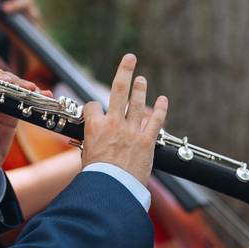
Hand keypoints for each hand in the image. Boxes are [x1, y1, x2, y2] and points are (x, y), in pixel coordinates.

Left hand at [0, 69, 46, 187]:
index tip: (7, 82)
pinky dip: (36, 100)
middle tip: (28, 88)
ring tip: (41, 93)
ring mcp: (0, 105)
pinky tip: (46, 98)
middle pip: (2, 82)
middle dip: (16, 82)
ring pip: (15, 90)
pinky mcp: (12, 113)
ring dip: (28, 90)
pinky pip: (25, 103)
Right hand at [81, 54, 167, 185]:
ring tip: (142, 79)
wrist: (112, 189)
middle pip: (118, 90)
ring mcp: (131, 131)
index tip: (94, 110)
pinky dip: (160, 109)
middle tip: (130, 58)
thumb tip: (91, 146)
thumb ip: (90, 145)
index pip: (92, 106)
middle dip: (125, 71)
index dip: (92, 108)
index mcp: (94, 127)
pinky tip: (162, 100)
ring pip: (137, 102)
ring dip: (140, 88)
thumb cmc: (96, 177)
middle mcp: (113, 124)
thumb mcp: (85, 157)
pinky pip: (155, 121)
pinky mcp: (147, 141)